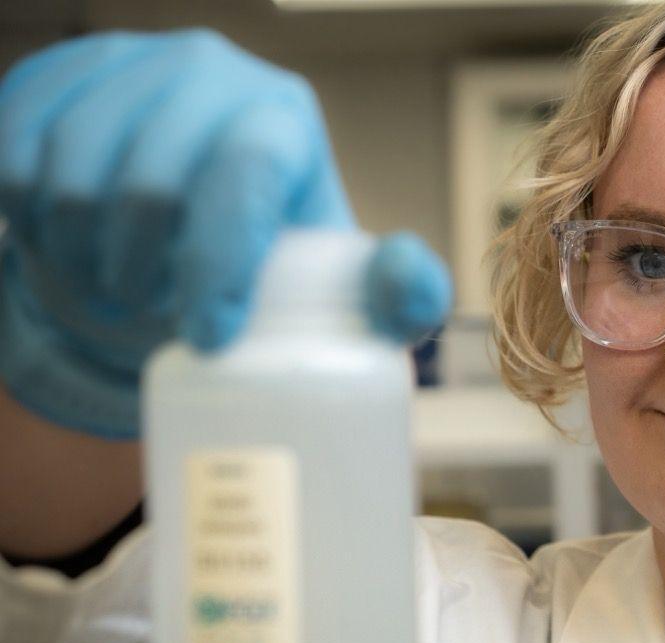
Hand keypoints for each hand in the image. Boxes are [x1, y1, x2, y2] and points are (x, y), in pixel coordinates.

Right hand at [0, 29, 451, 439]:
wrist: (194, 204)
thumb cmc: (278, 251)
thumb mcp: (347, 280)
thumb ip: (398, 294)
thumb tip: (402, 278)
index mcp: (282, 117)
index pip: (245, 179)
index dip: (219, 264)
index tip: (207, 337)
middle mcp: (208, 70)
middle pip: (148, 184)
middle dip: (140, 275)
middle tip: (146, 312)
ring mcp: (125, 60)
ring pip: (69, 174)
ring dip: (78, 255)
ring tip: (108, 283)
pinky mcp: (57, 71)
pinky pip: (10, 149)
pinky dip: (25, 216)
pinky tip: (61, 238)